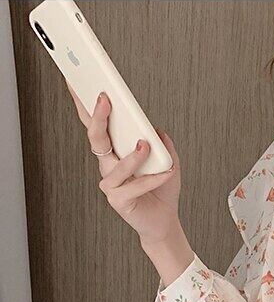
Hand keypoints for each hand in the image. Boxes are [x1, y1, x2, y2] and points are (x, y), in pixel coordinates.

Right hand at [65, 82, 181, 245]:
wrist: (164, 221)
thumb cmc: (162, 190)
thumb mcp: (169, 161)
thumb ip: (163, 144)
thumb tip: (156, 129)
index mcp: (115, 151)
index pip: (97, 124)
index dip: (84, 104)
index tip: (76, 80)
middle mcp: (108, 165)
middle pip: (96, 137)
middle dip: (98, 117)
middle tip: (104, 98)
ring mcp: (111, 184)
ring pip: (115, 165)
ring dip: (132, 155)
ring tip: (145, 145)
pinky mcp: (118, 201)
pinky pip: (133, 187)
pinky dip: (151, 180)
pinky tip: (166, 173)